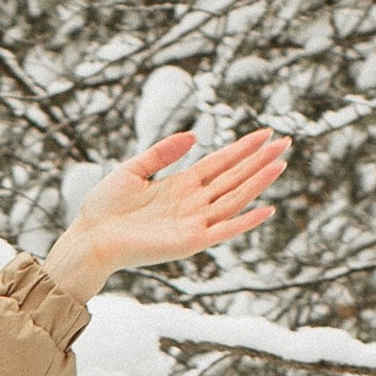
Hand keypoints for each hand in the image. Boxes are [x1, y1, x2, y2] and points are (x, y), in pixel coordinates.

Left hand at [42, 129, 288, 301]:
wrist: (88, 238)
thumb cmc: (103, 208)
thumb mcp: (133, 169)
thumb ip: (163, 152)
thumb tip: (195, 136)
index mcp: (181, 186)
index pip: (221, 163)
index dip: (243, 148)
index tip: (266, 133)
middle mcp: (192, 204)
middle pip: (234, 177)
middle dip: (260, 160)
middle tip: (287, 141)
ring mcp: (193, 223)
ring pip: (234, 198)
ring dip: (258, 182)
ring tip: (281, 163)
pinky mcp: (189, 242)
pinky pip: (223, 230)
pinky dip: (245, 221)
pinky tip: (266, 208)